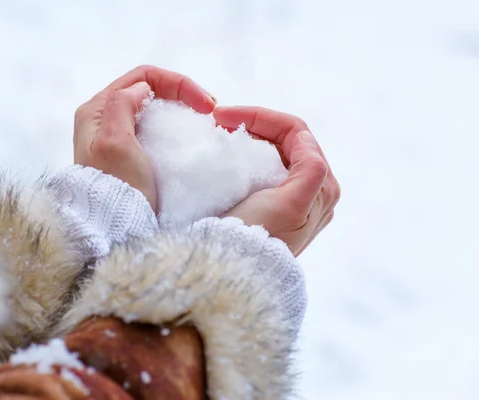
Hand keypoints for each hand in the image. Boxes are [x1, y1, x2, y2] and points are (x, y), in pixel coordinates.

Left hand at [74, 65, 215, 210]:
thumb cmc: (116, 189)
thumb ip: (123, 106)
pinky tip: (189, 137)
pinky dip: (173, 126)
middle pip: (148, 90)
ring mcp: (114, 137)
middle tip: (210, 110)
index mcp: (96, 111)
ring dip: (179, 109)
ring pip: (152, 108)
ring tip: (203, 121)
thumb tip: (142, 88)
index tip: (205, 104)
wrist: (110, 229)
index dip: (177, 83)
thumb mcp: (115, 142)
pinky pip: (152, 128)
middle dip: (182, 93)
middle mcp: (102, 119)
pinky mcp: (127, 154)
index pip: (142, 77)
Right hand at [214, 106, 340, 256]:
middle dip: (255, 124)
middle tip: (219, 122)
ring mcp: (296, 198)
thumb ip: (309, 169)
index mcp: (323, 186)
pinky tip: (230, 155)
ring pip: (277, 152)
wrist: (234, 273)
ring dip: (251, 138)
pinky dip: (249, 154)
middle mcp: (315, 191)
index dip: (259, 117)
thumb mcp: (290, 205)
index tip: (222, 116)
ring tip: (223, 135)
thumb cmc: (258, 238)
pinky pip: (267, 168)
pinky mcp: (276, 207)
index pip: (295, 132)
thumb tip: (304, 139)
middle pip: (287, 139)